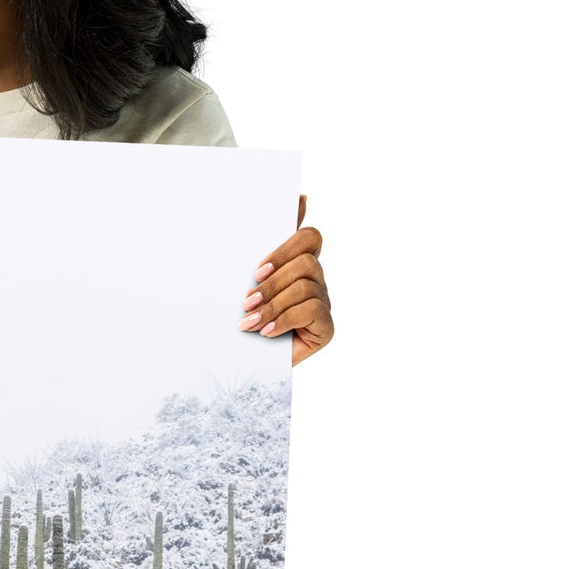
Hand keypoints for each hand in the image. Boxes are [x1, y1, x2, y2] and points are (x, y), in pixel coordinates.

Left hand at [238, 193, 332, 366]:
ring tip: (249, 321)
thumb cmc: (241, 319)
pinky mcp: (326, 326)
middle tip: (247, 300)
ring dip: (273, 303)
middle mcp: (314, 279)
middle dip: (273, 279)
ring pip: (306, 285)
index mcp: (296, 263)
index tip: (258, 268)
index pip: (308, 236)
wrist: (242, 364)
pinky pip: (313, 309)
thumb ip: (256, 253)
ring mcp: (323, 301)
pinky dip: (284, 319)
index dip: (287, 244)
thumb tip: (286, 204)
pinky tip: (266, 332)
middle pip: (307, 259)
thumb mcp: (243, 285)